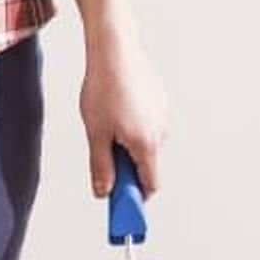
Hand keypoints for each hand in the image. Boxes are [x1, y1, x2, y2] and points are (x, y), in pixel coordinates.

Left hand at [81, 28, 168, 197]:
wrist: (116, 50)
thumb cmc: (104, 89)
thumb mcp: (96, 134)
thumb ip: (101, 167)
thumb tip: (104, 192)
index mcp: (147, 144)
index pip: (150, 185)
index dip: (136, 200)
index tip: (122, 209)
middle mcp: (162, 132)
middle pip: (148, 166)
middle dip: (127, 170)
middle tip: (104, 160)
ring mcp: (163, 117)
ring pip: (146, 146)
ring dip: (128, 148)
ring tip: (106, 127)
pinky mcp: (160, 104)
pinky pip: (147, 128)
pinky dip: (133, 131)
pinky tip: (115, 113)